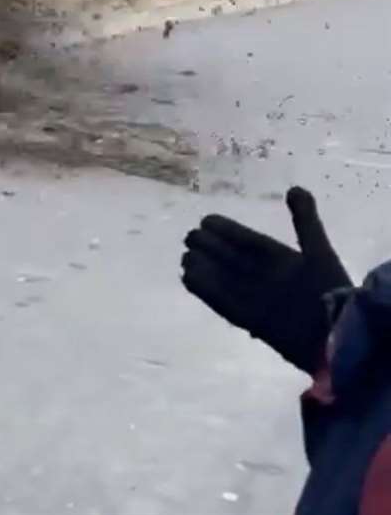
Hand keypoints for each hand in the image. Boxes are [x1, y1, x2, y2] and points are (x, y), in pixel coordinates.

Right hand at [182, 187, 349, 373]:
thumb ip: (305, 220)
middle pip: (232, 260)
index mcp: (282, 261)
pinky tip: (188, 279)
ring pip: (224, 280)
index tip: (206, 220)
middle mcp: (266, 278)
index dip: (227, 231)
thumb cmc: (330, 290)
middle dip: (210, 248)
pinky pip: (223, 303)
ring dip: (204, 269)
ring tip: (184, 258)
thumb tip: (294, 188)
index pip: (248, 241)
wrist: (338, 334)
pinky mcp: (251, 321)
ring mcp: (258, 299)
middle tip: (189, 237)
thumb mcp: (319, 250)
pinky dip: (206, 291)